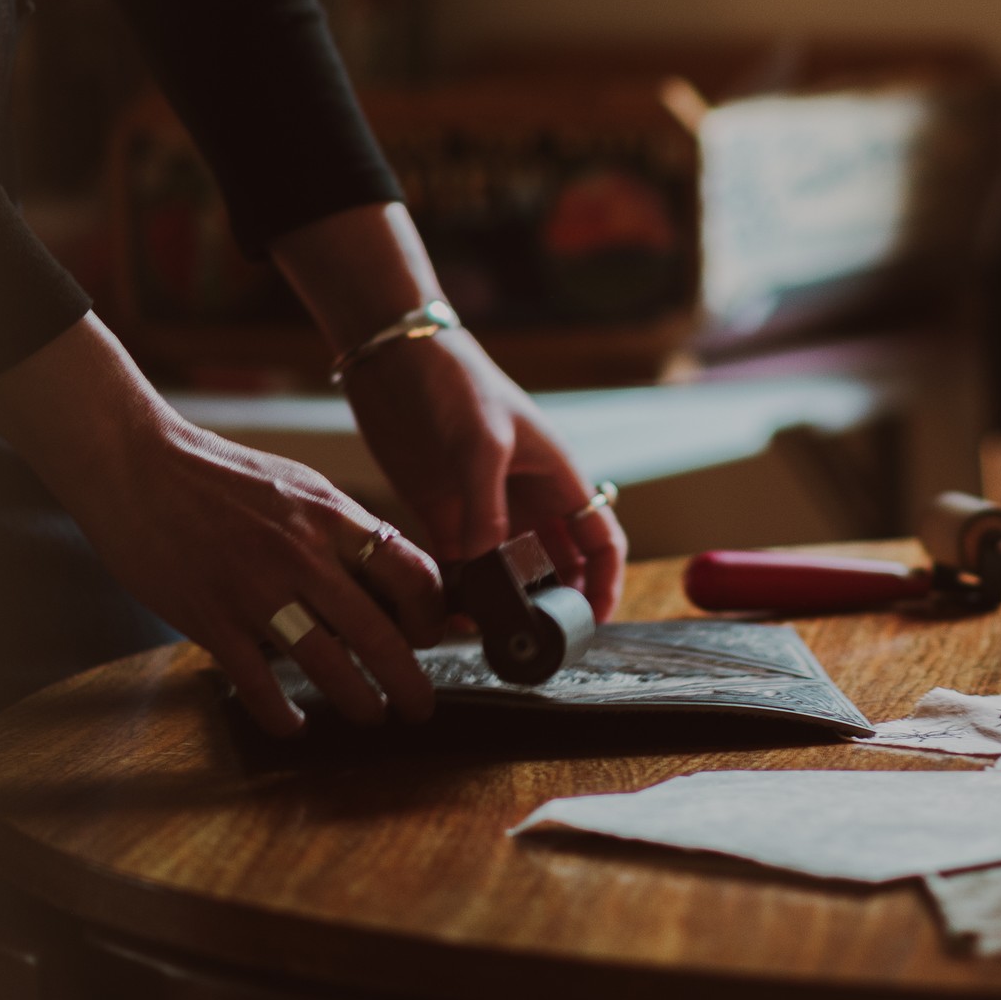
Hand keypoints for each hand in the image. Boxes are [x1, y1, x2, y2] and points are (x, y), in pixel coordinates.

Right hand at [0, 314, 444, 735]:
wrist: (137, 467)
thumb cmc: (218, 474)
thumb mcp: (296, 485)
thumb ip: (340, 526)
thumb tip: (384, 567)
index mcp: (329, 516)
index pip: (410, 571)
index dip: (431, 614)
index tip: (431, 636)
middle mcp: (302, 555)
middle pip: (379, 634)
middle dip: (411, 682)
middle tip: (422, 706)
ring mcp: (255, 591)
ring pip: (328, 666)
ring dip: (360, 702)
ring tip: (372, 716)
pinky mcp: (211, 620)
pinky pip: (259, 685)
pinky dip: (282, 715)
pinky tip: (294, 725)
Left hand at [342, 329, 626, 618]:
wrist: (396, 357)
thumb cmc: (455, 382)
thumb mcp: (479, 441)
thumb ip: (487, 508)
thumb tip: (489, 571)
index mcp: (556, 476)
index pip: (599, 539)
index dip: (605, 582)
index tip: (593, 623)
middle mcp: (526, 499)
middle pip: (556, 565)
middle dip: (553, 604)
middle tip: (535, 642)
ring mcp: (484, 508)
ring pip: (508, 572)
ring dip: (504, 604)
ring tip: (490, 637)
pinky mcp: (442, 514)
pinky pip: (460, 566)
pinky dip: (460, 593)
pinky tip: (452, 616)